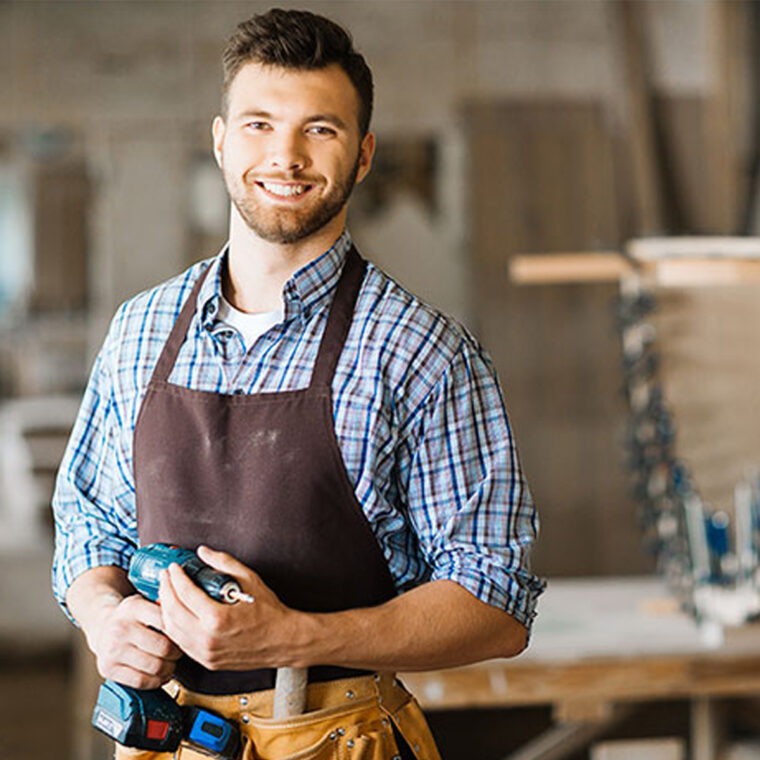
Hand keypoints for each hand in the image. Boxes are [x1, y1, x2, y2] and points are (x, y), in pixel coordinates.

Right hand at [87, 593, 182, 688]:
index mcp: (133, 607)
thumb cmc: (132, 615)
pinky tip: (159, 676)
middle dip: (177, 653)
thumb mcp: (145, 602)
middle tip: (180, 653)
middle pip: (163, 647)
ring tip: (171, 665)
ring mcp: (113, 650)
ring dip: (169, 669)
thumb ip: (165, 609)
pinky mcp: (108, 669)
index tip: (185, 635)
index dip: (180, 632)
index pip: (166, 622)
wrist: (102, 625)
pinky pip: (141, 681)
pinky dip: (156, 681)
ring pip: (154, 666)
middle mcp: (121, 628)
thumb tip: (189, 620)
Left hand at [158, 546, 303, 670]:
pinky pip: (181, 643)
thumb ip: (224, 563)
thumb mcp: (250, 580)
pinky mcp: (207, 661)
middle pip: (172, 612)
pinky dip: (174, 627)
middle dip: (166, 591)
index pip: (185, 594)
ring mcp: (206, 653)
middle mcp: (207, 639)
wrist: (284, 640)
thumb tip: (205, 552)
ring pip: (172, 631)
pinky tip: (177, 614)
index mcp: (217, 618)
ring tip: (168, 593)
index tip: (175, 568)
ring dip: (166, 610)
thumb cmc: (270, 613)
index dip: (176, 577)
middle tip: (166, 577)